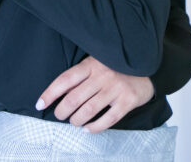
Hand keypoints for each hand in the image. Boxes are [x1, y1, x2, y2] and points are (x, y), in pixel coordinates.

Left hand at [37, 56, 154, 132]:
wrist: (150, 68)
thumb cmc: (119, 67)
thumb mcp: (100, 62)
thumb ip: (83, 73)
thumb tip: (58, 94)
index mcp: (94, 64)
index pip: (66, 79)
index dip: (50, 93)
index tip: (40, 104)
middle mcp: (104, 75)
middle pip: (73, 99)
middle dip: (61, 112)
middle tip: (61, 115)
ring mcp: (117, 88)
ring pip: (87, 111)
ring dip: (76, 121)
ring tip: (75, 121)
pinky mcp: (128, 100)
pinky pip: (107, 120)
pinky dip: (94, 128)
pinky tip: (89, 128)